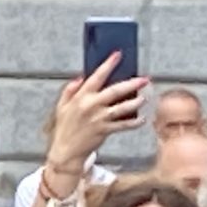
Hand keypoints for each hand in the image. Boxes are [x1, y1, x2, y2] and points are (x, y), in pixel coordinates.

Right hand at [47, 60, 149, 175]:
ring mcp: (99, 118)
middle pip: (115, 91)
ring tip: (144, 98)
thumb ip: (69, 91)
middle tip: (144, 79)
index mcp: (81, 97)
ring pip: (122, 108)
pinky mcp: (104, 130)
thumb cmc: (65, 128)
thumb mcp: (61, 107)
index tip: (117, 55)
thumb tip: (80, 77)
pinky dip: (134, 122)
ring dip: (136, 102)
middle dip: (131, 84)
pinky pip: (123, 125)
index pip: (96, 77)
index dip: (108, 65)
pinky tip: (141, 119)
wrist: (66, 151)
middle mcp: (91, 106)